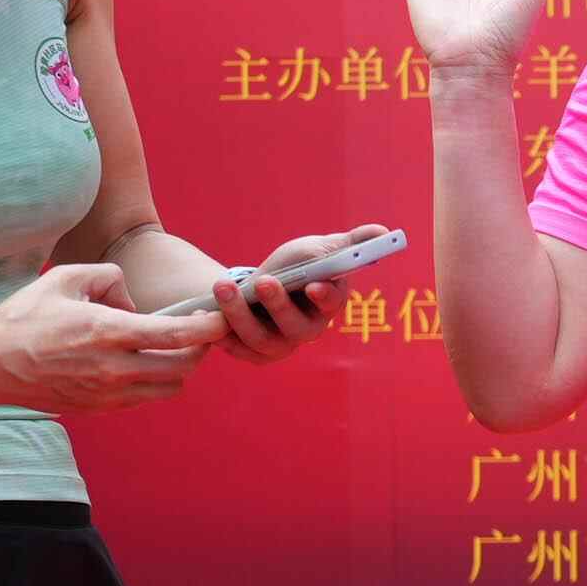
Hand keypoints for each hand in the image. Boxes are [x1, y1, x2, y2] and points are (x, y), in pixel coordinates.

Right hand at [0, 261, 222, 411]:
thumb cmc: (25, 317)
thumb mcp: (66, 278)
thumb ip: (109, 277)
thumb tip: (132, 300)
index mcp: (108, 332)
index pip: (177, 336)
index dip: (208, 328)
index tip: (219, 318)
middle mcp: (113, 368)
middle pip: (183, 368)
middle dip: (199, 349)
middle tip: (198, 332)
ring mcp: (108, 393)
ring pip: (168, 388)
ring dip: (178, 369)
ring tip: (169, 348)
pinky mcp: (99, 408)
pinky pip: (143, 398)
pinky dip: (152, 382)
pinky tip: (139, 363)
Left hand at [204, 227, 392, 361]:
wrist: (256, 287)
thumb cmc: (294, 266)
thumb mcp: (317, 248)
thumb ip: (349, 242)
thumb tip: (384, 232)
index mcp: (327, 303)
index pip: (332, 303)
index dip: (325, 296)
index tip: (314, 283)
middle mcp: (306, 330)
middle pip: (296, 328)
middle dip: (278, 306)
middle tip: (263, 281)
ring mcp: (277, 345)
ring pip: (260, 339)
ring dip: (239, 313)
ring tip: (222, 286)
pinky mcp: (250, 353)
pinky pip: (233, 346)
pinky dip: (218, 328)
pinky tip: (203, 309)